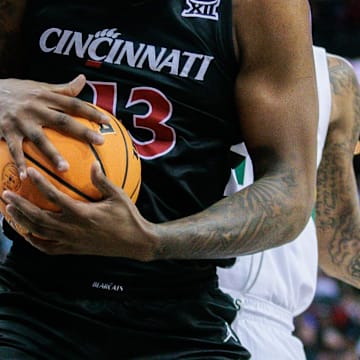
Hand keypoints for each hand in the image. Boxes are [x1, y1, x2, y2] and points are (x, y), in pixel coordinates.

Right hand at [0, 75, 109, 179]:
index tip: (106, 121)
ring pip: (40, 139)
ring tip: (65, 169)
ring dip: (52, 154)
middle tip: (100, 141)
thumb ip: (62, 88)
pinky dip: (20, 163)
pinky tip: (27, 176)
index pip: (72, 103)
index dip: (90, 111)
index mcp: (45, 96)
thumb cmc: (17, 90)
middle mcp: (35, 108)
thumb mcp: (39, 86)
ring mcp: (20, 121)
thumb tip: (83, 79)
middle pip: (62, 121)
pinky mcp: (6, 131)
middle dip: (82, 131)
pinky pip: (14, 150)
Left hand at [2, 162, 156, 260]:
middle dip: (20, 206)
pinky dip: (35, 242)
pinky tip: (27, 234)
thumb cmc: (128, 218)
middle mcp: (72, 229)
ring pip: (40, 233)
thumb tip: (93, 164)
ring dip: (22, 222)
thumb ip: (103, 181)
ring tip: (10, 212)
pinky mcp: (74, 250)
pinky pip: (49, 249)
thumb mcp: (118, 196)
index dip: (40, 184)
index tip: (29, 172)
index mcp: (82, 213)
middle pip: (38, 218)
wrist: (135, 243)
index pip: (54, 197)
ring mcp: (71, 241)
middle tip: (6, 194)